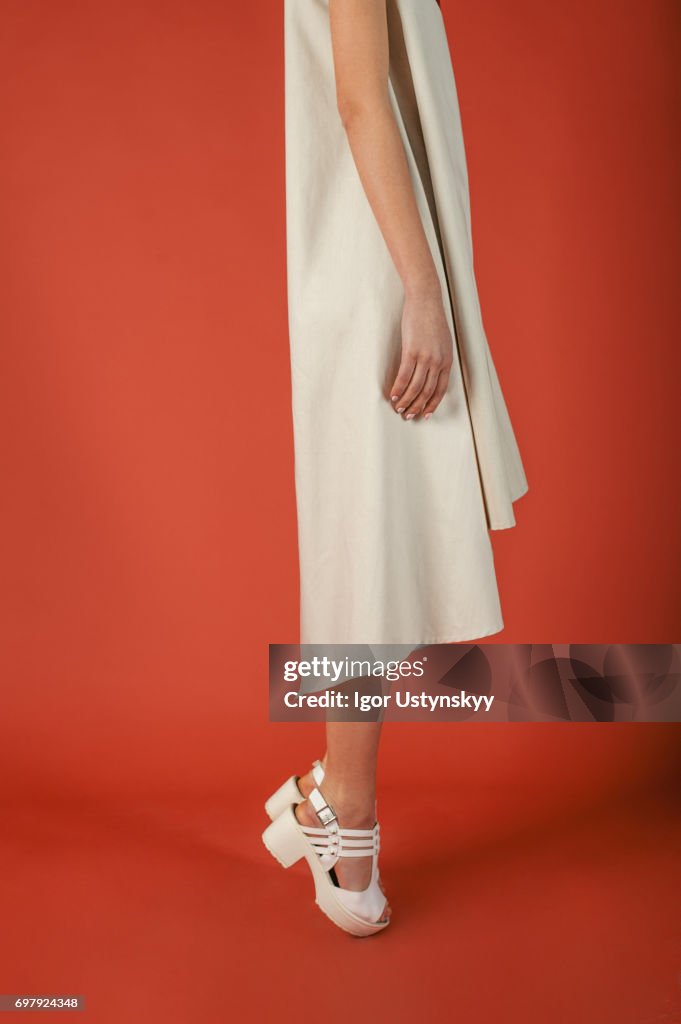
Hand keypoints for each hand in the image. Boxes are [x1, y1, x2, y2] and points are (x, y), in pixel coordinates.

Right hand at [389, 287, 453, 419]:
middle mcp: (438, 362)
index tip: (425, 415)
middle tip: (407, 415)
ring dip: (406, 401)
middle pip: (427, 392)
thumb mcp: (442, 342)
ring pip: (416, 387)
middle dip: (417, 407)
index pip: (441, 390)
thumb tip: (430, 372)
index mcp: (447, 361)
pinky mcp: (412, 351)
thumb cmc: (432, 319)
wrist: (426, 300)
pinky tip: (393, 395)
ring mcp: (425, 357)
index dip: (432, 404)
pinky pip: (405, 376)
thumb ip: (439, 358)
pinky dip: (399, 388)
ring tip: (398, 408)